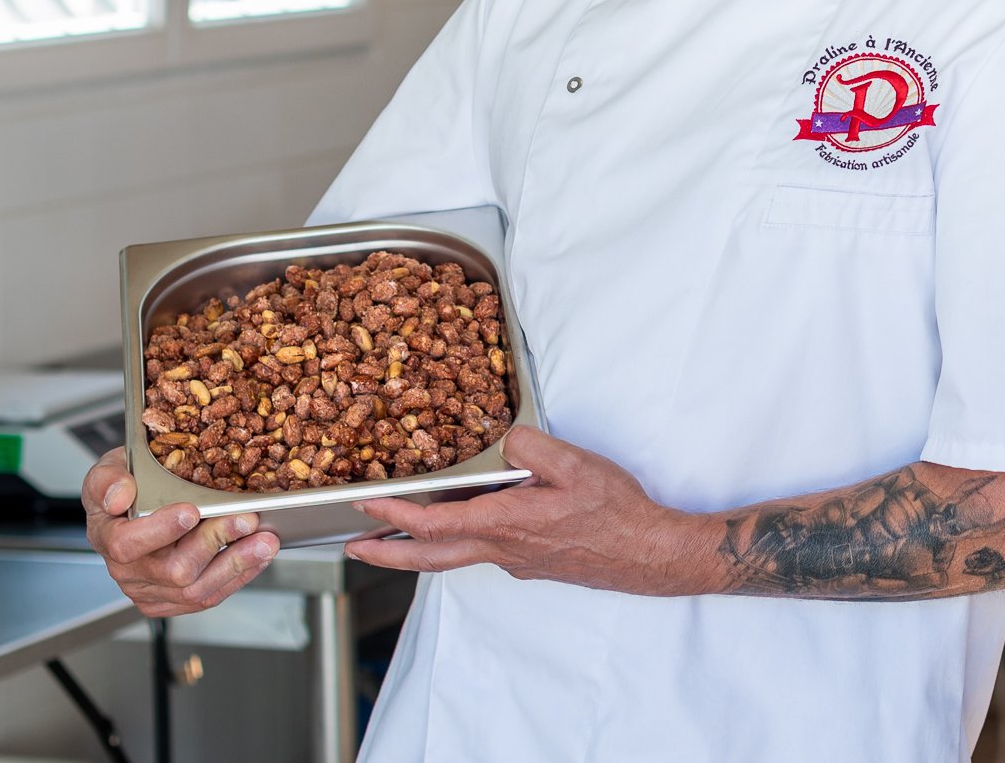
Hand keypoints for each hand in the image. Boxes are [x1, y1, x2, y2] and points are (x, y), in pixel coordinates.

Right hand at [82, 448, 278, 616]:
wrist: (131, 504)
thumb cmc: (125, 484)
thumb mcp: (110, 466)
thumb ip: (109, 478)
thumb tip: (120, 495)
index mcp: (108, 536)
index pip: (127, 544)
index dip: (160, 530)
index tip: (191, 511)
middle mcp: (128, 571)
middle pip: (173, 570)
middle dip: (216, 543)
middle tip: (246, 519)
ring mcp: (151, 590)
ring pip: (195, 590)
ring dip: (236, 565)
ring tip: (265, 541)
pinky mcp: (173, 600)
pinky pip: (207, 597)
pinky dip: (238, 576)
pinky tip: (258, 555)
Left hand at [342, 427, 714, 595]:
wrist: (649, 553)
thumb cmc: (615, 511)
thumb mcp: (574, 463)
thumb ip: (530, 446)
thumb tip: (503, 440)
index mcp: (507, 523)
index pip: (437, 524)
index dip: (396, 516)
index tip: (366, 508)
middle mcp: (505, 549)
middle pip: (432, 558)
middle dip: (388, 554)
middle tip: (355, 548)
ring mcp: (518, 561)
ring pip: (455, 558)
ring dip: (417, 552)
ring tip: (391, 542)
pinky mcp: (533, 563)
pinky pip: (483, 552)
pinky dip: (456, 544)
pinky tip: (463, 527)